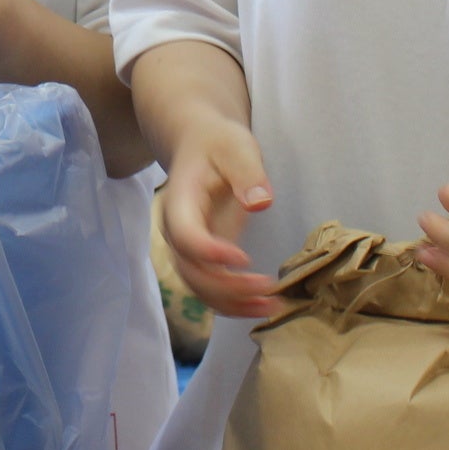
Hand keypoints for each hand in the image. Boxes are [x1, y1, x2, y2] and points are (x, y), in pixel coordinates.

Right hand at [157, 119, 280, 318]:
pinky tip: (263, 306)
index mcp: (180, 201)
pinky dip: (234, 304)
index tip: (244, 258)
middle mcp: (176, 231)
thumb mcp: (236, 147)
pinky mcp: (203, 258)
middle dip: (228, 287)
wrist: (199, 145)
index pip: (186, 236)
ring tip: (272, 306)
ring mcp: (187, 248)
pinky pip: (211, 289)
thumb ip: (248, 173)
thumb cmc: (217, 144)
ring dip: (233, 304)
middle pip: (191, 271)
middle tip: (268, 287)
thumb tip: (260, 203)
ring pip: (200, 288)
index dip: (209, 252)